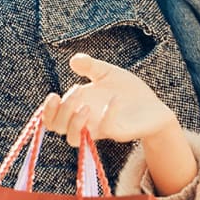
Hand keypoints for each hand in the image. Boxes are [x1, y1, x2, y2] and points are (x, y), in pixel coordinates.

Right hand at [43, 53, 175, 147]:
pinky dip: (108, 115)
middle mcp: (86, 122)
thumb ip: (91, 67)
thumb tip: (74, 60)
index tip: (54, 95)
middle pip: (58, 128)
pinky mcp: (118, 133)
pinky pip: (107, 129)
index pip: (52, 119)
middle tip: (77, 91)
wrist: (153, 106)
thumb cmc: (127, 92)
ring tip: (86, 106)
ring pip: (73, 139)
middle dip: (62, 110)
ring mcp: (100, 130)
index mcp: (78, 108)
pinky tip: (115, 99)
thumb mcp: (107, 74)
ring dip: (74, 122)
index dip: (47, 111)